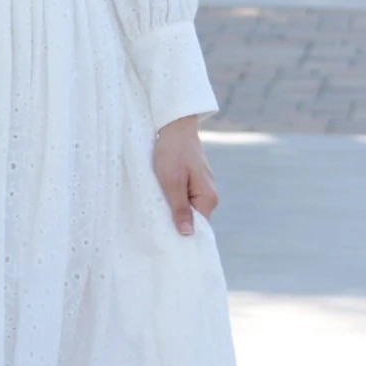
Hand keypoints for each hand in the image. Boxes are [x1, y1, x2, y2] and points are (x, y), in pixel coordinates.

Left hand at [151, 115, 217, 237]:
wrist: (174, 126)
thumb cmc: (172, 152)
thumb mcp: (172, 182)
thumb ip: (179, 208)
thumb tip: (187, 234)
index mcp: (208, 198)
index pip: (199, 228)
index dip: (183, 234)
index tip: (166, 240)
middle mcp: (209, 195)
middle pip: (193, 219)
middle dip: (176, 221)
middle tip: (156, 224)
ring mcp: (202, 188)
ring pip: (187, 208)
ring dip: (172, 209)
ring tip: (157, 209)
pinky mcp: (194, 181)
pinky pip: (184, 197)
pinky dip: (173, 199)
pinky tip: (161, 197)